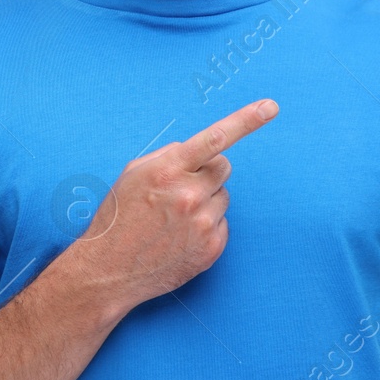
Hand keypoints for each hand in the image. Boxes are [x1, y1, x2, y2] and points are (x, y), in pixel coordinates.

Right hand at [73, 98, 277, 308]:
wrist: (108, 271)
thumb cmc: (118, 218)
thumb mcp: (133, 174)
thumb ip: (169, 156)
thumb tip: (201, 149)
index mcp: (168, 170)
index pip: (215, 138)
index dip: (246, 120)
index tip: (270, 107)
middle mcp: (189, 195)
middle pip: (223, 167)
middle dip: (207, 173)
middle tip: (182, 190)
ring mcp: (202, 223)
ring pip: (223, 196)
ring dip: (206, 201)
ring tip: (175, 218)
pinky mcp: (212, 248)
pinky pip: (223, 223)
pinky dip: (207, 226)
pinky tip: (181, 237)